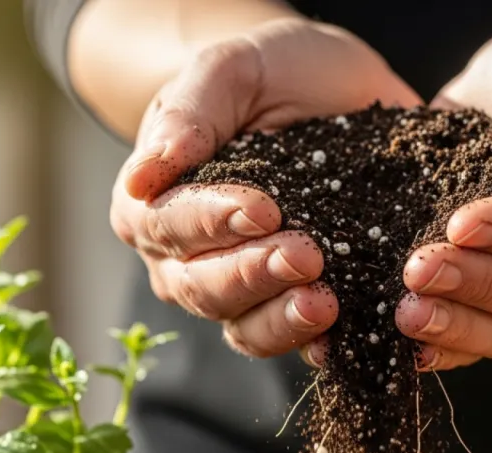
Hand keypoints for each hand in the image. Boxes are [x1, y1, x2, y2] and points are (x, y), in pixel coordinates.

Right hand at [110, 18, 419, 357]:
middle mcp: (186, 260)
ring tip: (325, 304)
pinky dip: (317, 344)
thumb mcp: (233, 69)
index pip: (170, 225)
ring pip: (244, 328)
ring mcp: (240, 291)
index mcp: (155, 204)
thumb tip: (146, 175)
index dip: (213, 223)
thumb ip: (191, 112)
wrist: (334, 92)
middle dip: (254, 276)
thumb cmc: (271, 74)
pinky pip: (294, 341)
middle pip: (204, 288)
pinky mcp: (291, 304)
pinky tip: (345, 335)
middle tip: (306, 256)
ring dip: (282, 321)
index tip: (265, 209)